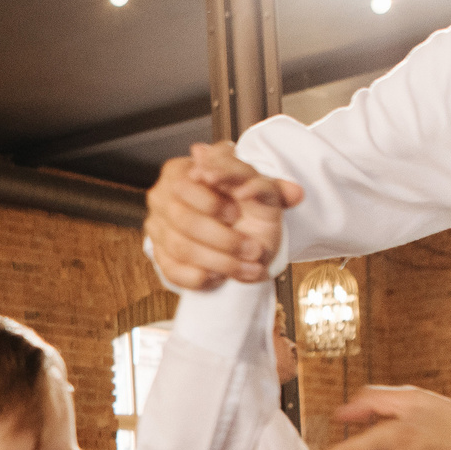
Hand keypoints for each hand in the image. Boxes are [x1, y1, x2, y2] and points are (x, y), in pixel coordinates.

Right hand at [145, 141, 303, 289]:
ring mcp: (156, 228)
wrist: (223, 220)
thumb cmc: (236, 198)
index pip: (184, 185)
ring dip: (218, 261)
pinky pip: (171, 270)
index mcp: (178, 172)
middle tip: (252, 249)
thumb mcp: (251, 183)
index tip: (237, 213)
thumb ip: (272, 186)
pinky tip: (220, 277)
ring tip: (247, 268)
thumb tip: (294, 193)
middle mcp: (161, 198)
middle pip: (182, 219)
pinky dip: (197, 276)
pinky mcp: (158, 254)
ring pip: (180, 248)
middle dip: (222, 238)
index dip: (210, 202)